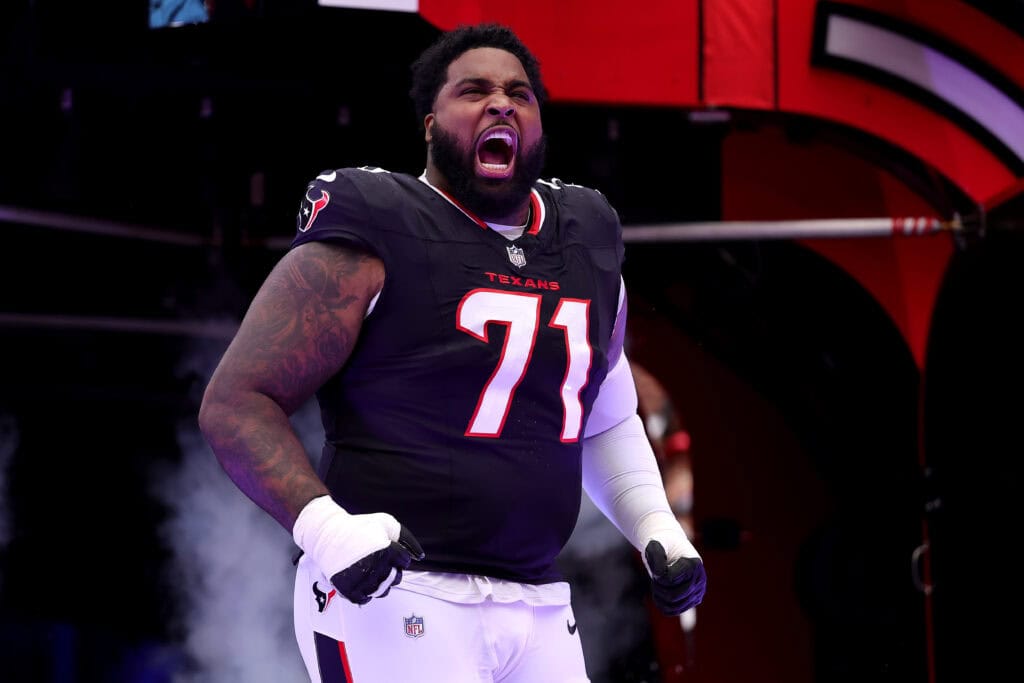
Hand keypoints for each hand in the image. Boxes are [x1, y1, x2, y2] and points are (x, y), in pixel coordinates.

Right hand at [293, 496, 425, 604]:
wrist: (327, 532)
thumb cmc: (356, 527)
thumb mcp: (385, 523)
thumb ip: (406, 537)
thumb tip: (419, 555)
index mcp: (386, 550)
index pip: (403, 562)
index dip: (398, 557)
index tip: (388, 552)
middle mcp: (375, 567)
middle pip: (394, 579)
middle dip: (391, 571)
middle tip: (379, 562)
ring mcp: (361, 579)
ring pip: (381, 591)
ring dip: (378, 583)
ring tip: (369, 570)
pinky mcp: (347, 588)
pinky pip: (363, 599)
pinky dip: (365, 594)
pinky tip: (362, 582)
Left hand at [644, 539, 706, 614]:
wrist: (670, 548)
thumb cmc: (662, 544)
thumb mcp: (655, 545)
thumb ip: (655, 556)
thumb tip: (659, 575)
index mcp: (694, 564)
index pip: (669, 580)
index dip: (658, 575)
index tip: (657, 566)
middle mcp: (700, 579)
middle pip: (673, 596)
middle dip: (658, 587)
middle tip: (655, 576)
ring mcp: (698, 591)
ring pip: (674, 606)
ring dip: (659, 596)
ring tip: (657, 583)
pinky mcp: (693, 600)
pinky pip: (674, 611)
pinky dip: (662, 605)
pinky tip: (659, 592)